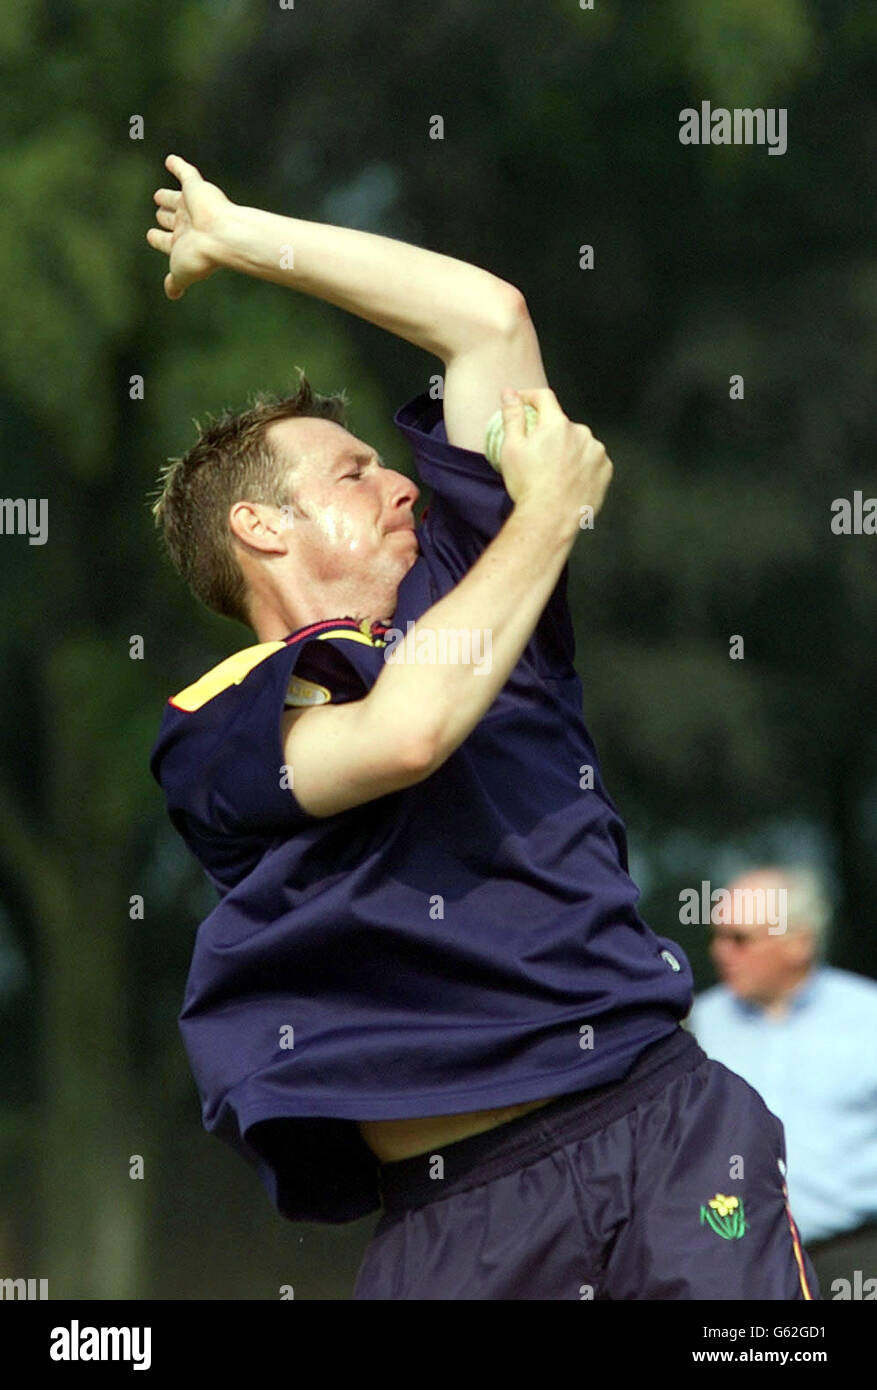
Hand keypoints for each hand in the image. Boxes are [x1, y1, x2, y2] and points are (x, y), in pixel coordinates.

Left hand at [146, 154, 232, 300]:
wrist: (220, 236)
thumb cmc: (201, 256)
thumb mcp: (180, 272)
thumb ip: (175, 282)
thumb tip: (172, 294)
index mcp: (182, 243)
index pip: (166, 240)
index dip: (158, 239)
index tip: (151, 236)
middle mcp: (187, 224)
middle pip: (171, 219)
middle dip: (164, 217)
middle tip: (160, 213)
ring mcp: (192, 206)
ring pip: (175, 199)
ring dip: (167, 197)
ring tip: (159, 196)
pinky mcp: (197, 188)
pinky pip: (185, 173)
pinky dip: (178, 166)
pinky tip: (170, 160)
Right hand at [500, 387, 612, 526]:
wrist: (550, 518)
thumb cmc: (528, 485)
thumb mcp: (511, 448)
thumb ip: (512, 416)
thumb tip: (509, 393)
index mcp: (557, 424)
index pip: (544, 397)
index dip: (530, 397)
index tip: (523, 403)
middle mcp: (581, 432)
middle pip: (562, 424)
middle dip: (550, 432)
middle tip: (537, 454)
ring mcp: (596, 452)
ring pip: (579, 442)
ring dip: (568, 449)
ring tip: (554, 472)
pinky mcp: (605, 470)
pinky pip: (592, 460)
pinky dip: (582, 465)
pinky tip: (569, 480)